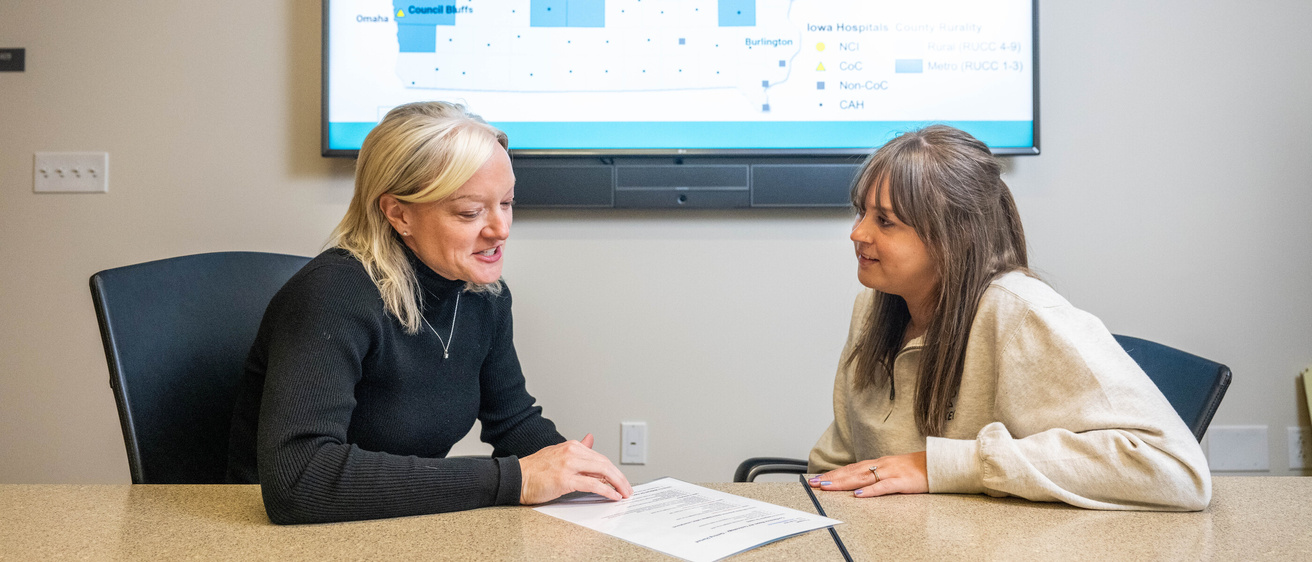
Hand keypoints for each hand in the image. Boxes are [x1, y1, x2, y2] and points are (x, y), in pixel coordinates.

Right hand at [518, 434, 633, 504]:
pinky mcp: (565, 479)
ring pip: (602, 471)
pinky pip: (593, 484)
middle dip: (620, 477)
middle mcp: (572, 452)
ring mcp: (569, 465)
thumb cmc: (535, 470)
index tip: (621, 480)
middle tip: (628, 488)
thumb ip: (577, 449)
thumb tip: (591, 439)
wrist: (516, 478)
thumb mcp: (558, 453)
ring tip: (624, 493)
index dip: (613, 470)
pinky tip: (613, 495)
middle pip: (605, 464)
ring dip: (617, 484)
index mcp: (572, 446)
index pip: (600, 458)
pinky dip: (606, 490)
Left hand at [808, 451, 927, 497]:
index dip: (834, 473)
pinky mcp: (902, 482)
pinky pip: (883, 487)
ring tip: (827, 486)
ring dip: (843, 482)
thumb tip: (862, 483)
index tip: (818, 478)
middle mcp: (881, 465)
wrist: (939, 463)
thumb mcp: (894, 469)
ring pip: (862, 477)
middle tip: (814, 483)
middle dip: (832, 478)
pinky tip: (858, 494)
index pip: (851, 468)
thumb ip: (879, 475)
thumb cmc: (917, 468)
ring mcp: (891, 472)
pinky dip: (870, 491)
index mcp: (879, 463)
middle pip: (852, 472)